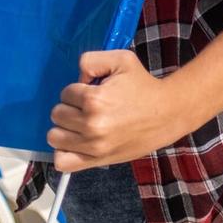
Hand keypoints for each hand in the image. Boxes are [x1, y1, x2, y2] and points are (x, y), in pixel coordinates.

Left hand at [47, 50, 187, 172]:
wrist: (168, 113)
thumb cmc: (144, 86)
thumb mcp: (121, 59)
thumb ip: (91, 60)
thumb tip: (77, 78)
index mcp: (94, 100)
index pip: (65, 93)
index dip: (77, 90)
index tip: (93, 92)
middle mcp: (91, 125)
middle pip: (57, 115)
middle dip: (70, 108)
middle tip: (89, 108)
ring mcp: (93, 146)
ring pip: (55, 137)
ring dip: (65, 129)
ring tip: (82, 124)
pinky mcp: (98, 160)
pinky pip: (63, 162)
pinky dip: (64, 153)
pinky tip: (76, 143)